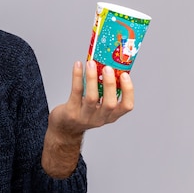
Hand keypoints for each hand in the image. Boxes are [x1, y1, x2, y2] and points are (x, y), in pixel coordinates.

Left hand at [42, 61, 133, 177]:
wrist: (64, 129)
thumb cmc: (83, 112)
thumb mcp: (98, 106)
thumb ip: (104, 92)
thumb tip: (107, 65)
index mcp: (111, 116)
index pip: (127, 106)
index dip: (128, 91)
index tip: (125, 75)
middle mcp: (100, 118)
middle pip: (110, 103)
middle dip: (110, 84)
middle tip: (108, 68)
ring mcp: (85, 116)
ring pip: (92, 97)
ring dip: (92, 78)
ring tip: (91, 64)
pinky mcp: (71, 112)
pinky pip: (76, 92)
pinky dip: (77, 77)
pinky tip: (78, 66)